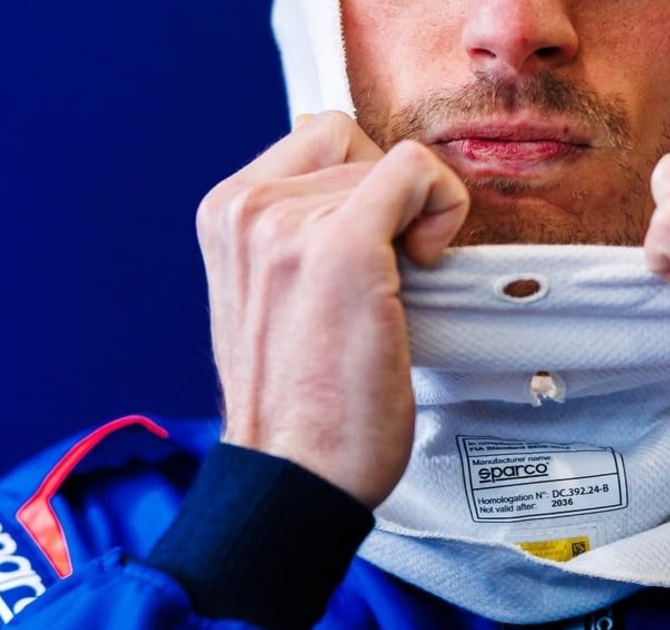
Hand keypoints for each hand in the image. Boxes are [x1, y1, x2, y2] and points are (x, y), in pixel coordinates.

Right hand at [195, 112, 469, 506]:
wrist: (294, 472)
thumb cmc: (296, 402)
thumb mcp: (269, 296)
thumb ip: (293, 234)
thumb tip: (352, 186)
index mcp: (226, 216)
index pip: (314, 138)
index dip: (358, 178)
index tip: (370, 236)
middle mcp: (247, 210)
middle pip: (353, 145)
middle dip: (386, 201)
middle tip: (387, 272)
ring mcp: (291, 225)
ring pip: (388, 162)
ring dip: (412, 218)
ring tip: (393, 287)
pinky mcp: (344, 249)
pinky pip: (416, 171)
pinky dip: (443, 204)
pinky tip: (425, 261)